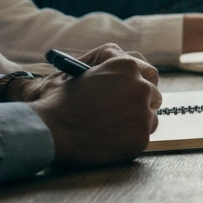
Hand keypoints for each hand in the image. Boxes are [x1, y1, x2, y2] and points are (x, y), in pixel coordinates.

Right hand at [25, 53, 161, 165]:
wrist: (49, 130)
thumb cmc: (58, 100)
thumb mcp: (81, 68)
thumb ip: (105, 63)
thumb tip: (117, 62)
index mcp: (127, 66)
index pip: (149, 73)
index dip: (140, 83)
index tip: (134, 91)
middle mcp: (141, 87)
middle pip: (153, 95)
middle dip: (141, 102)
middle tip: (126, 111)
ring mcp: (143, 113)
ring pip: (150, 117)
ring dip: (136, 122)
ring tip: (111, 128)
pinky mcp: (140, 137)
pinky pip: (142, 137)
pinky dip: (129, 140)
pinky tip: (109, 140)